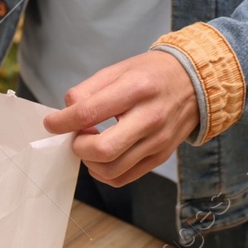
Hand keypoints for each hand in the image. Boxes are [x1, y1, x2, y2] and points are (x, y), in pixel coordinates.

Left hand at [42, 51, 199, 186]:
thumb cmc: (152, 74)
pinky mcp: (161, 156)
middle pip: (102, 150)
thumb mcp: (118, 69)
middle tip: (76, 136)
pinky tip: (102, 157)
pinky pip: (123, 178)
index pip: (89, 113)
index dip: (62, 122)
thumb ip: (88, 90)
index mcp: (136, 89)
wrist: (196, 83)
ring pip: (111, 170)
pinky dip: (104, 173)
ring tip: (89, 145)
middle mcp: (150, 117)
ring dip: (89, 162)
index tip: (51, 124)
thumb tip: (65, 113)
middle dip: (78, 147)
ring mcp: (158, 141)